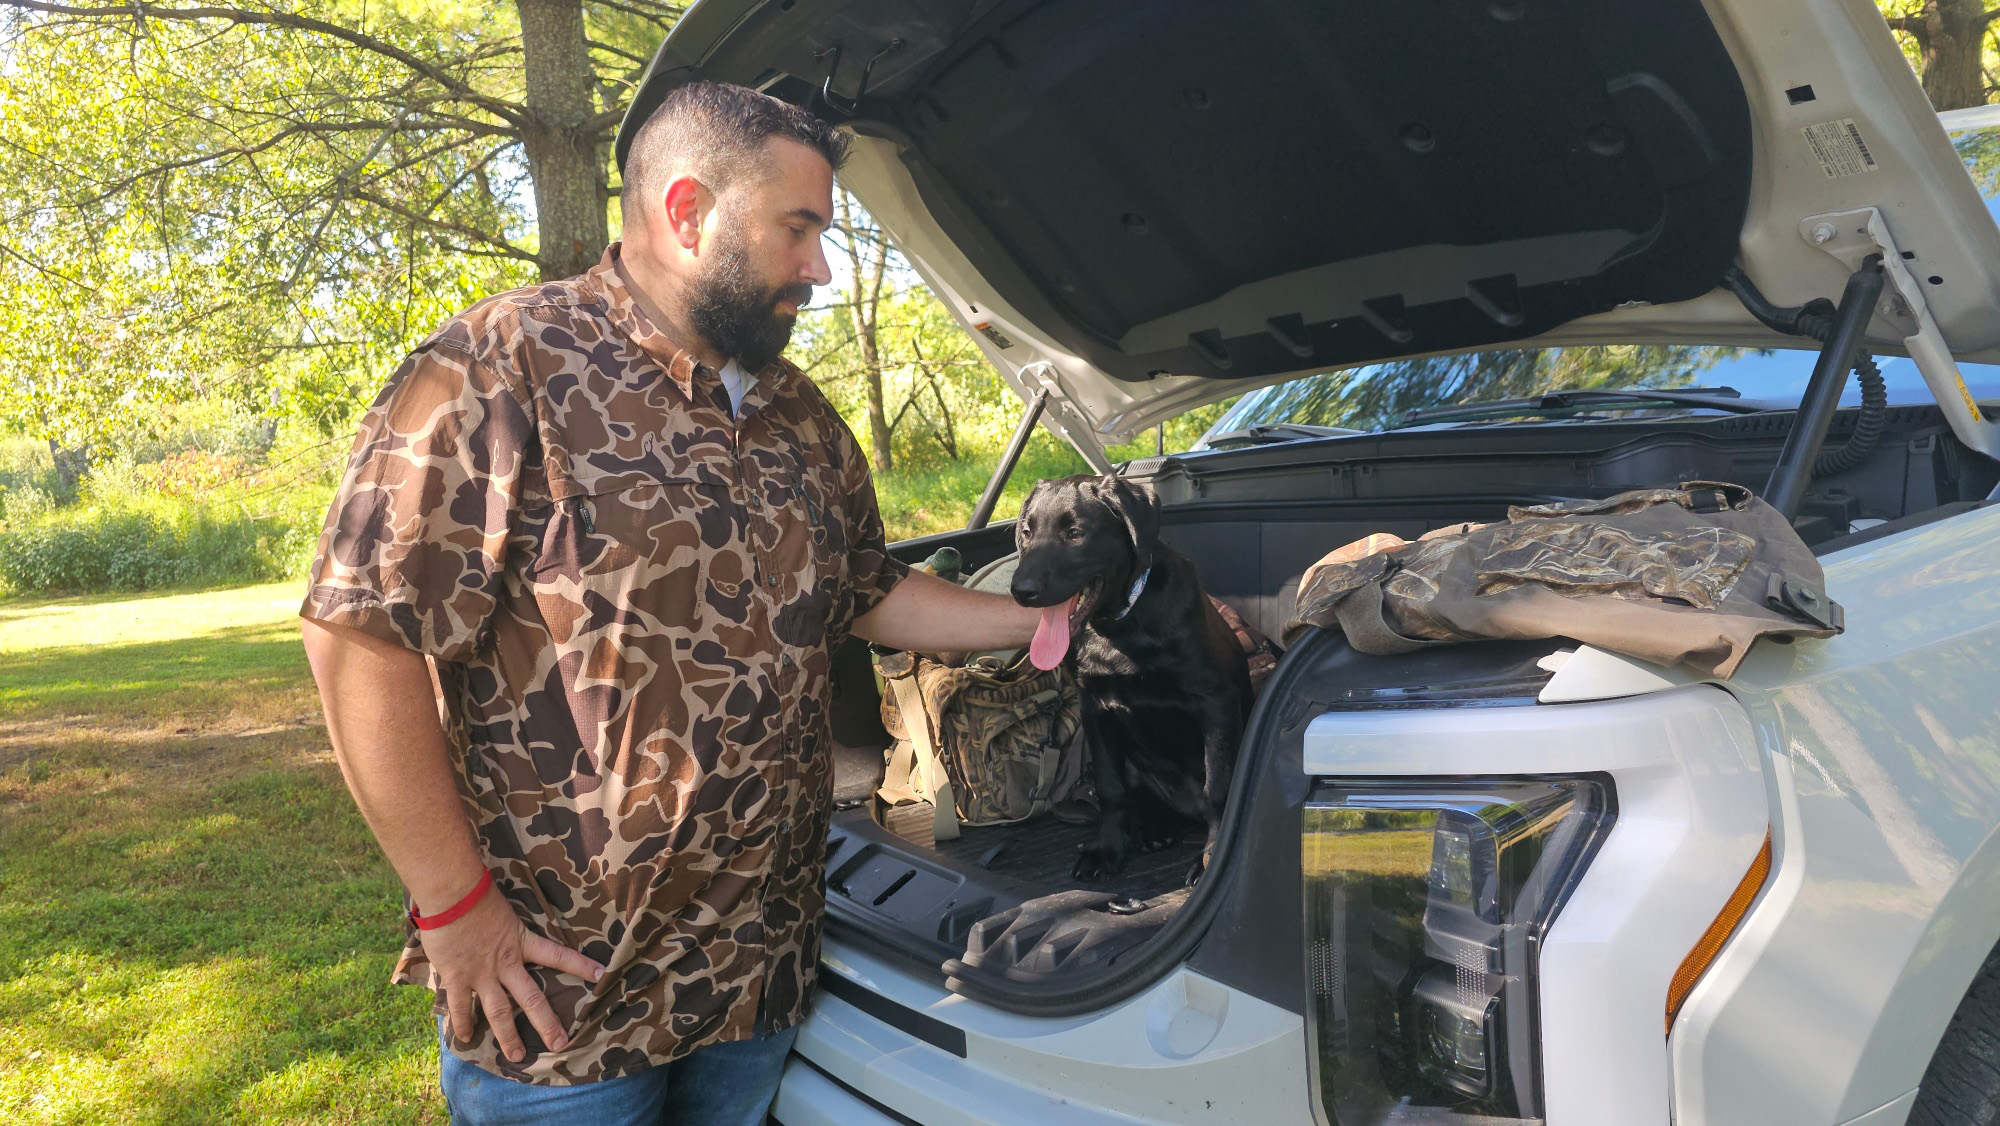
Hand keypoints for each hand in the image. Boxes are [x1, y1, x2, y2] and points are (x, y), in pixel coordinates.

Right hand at [424, 889, 606, 1061]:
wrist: (452, 894)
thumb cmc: (477, 894)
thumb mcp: (504, 908)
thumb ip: (509, 925)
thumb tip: (509, 926)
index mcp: (521, 942)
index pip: (558, 955)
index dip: (580, 965)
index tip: (602, 974)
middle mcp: (505, 962)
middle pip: (532, 999)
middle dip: (547, 1023)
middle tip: (561, 1044)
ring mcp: (481, 973)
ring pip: (499, 1012)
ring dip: (507, 1036)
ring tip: (516, 1056)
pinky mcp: (457, 977)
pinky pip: (461, 1007)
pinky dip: (463, 1024)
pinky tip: (465, 1039)